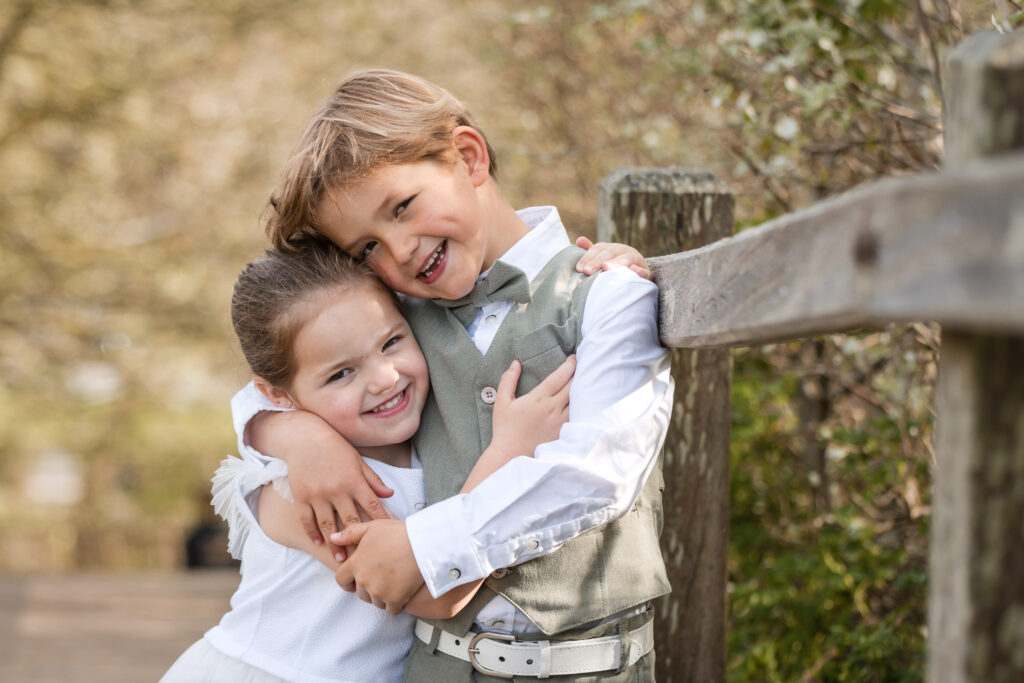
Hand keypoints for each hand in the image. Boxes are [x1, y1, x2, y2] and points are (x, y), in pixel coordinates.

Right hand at [248, 410, 393, 555]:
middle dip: (359, 541)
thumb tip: (390, 494)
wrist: (304, 437)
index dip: (381, 522)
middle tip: (365, 558)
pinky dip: (312, 533)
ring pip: (328, 525)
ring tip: (340, 559)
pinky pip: (307, 520)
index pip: (372, 506)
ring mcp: (318, 495)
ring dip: (335, 543)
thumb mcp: (357, 460)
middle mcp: (337, 490)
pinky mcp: (301, 497)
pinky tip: (318, 542)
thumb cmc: (335, 447)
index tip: (388, 536)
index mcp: (354, 481)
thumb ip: (372, 480)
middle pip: (351, 521)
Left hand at [331, 520, 423, 614]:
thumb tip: (333, 538)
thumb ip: (350, 533)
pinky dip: (396, 604)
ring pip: (376, 602)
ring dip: (382, 596)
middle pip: (360, 593)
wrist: (423, 544)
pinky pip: (391, 609)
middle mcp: (364, 580)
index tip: (356, 579)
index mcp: (355, 564)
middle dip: (368, 588)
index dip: (348, 581)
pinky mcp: (395, 600)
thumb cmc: (397, 533)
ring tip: (394, 583)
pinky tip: (403, 592)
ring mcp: (379, 592)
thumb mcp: (372, 527)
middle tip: (382, 577)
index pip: (341, 580)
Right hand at [490, 355, 573, 459]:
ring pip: (578, 401)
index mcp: (539, 398)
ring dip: (582, 390)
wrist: (510, 455)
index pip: (560, 377)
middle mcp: (552, 409)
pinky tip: (583, 403)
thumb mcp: (502, 402)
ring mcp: (560, 422)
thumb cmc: (505, 428)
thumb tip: (515, 363)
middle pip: (573, 386)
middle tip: (582, 365)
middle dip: (579, 374)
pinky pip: (577, 416)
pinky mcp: (563, 433)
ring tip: (585, 382)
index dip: (569, 365)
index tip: (574, 358)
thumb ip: (508, 380)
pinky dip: (581, 407)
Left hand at [575, 236, 651, 279]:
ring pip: (626, 260)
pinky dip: (639, 271)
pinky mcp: (647, 273)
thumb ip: (592, 251)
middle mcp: (625, 251)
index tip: (579, 268)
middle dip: (597, 261)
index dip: (588, 257)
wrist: (641, 275)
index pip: (599, 249)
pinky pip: (644, 271)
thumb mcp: (605, 258)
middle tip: (587, 271)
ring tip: (605, 267)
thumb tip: (579, 240)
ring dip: (616, 263)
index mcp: (613, 248)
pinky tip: (632, 270)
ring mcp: (637, 261)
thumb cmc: (617, 267)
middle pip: (610, 253)